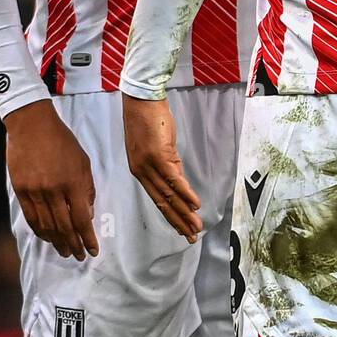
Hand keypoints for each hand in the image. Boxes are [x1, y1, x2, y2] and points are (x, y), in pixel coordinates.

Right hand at [4, 100, 98, 259]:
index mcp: (73, 182)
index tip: (93, 250)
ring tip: (64, 251)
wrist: (32, 126)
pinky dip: (40, 231)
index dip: (87, 238)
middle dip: (74, 244)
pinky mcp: (21, 190)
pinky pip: (31, 217)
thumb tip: (87, 213)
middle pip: (65, 227)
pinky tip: (47, 238)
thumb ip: (87, 188)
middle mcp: (54, 190)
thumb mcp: (83, 161)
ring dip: (57, 242)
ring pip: (47, 226)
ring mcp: (36, 191)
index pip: (82, 219)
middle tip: (78, 256)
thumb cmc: (62, 141)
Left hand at [122, 94, 202, 240]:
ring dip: (184, 212)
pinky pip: (174, 179)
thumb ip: (169, 165)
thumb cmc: (149, 119)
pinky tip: (195, 204)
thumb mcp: (160, 146)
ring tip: (196, 226)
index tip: (182, 228)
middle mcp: (142, 172)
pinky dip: (185, 193)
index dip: (171, 215)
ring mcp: (150, 164)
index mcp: (140, 171)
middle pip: (163, 202)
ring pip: (169, 194)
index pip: (157, 199)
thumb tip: (180, 183)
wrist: (142, 99)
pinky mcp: (159, 155)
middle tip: (191, 236)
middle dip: (179, 221)